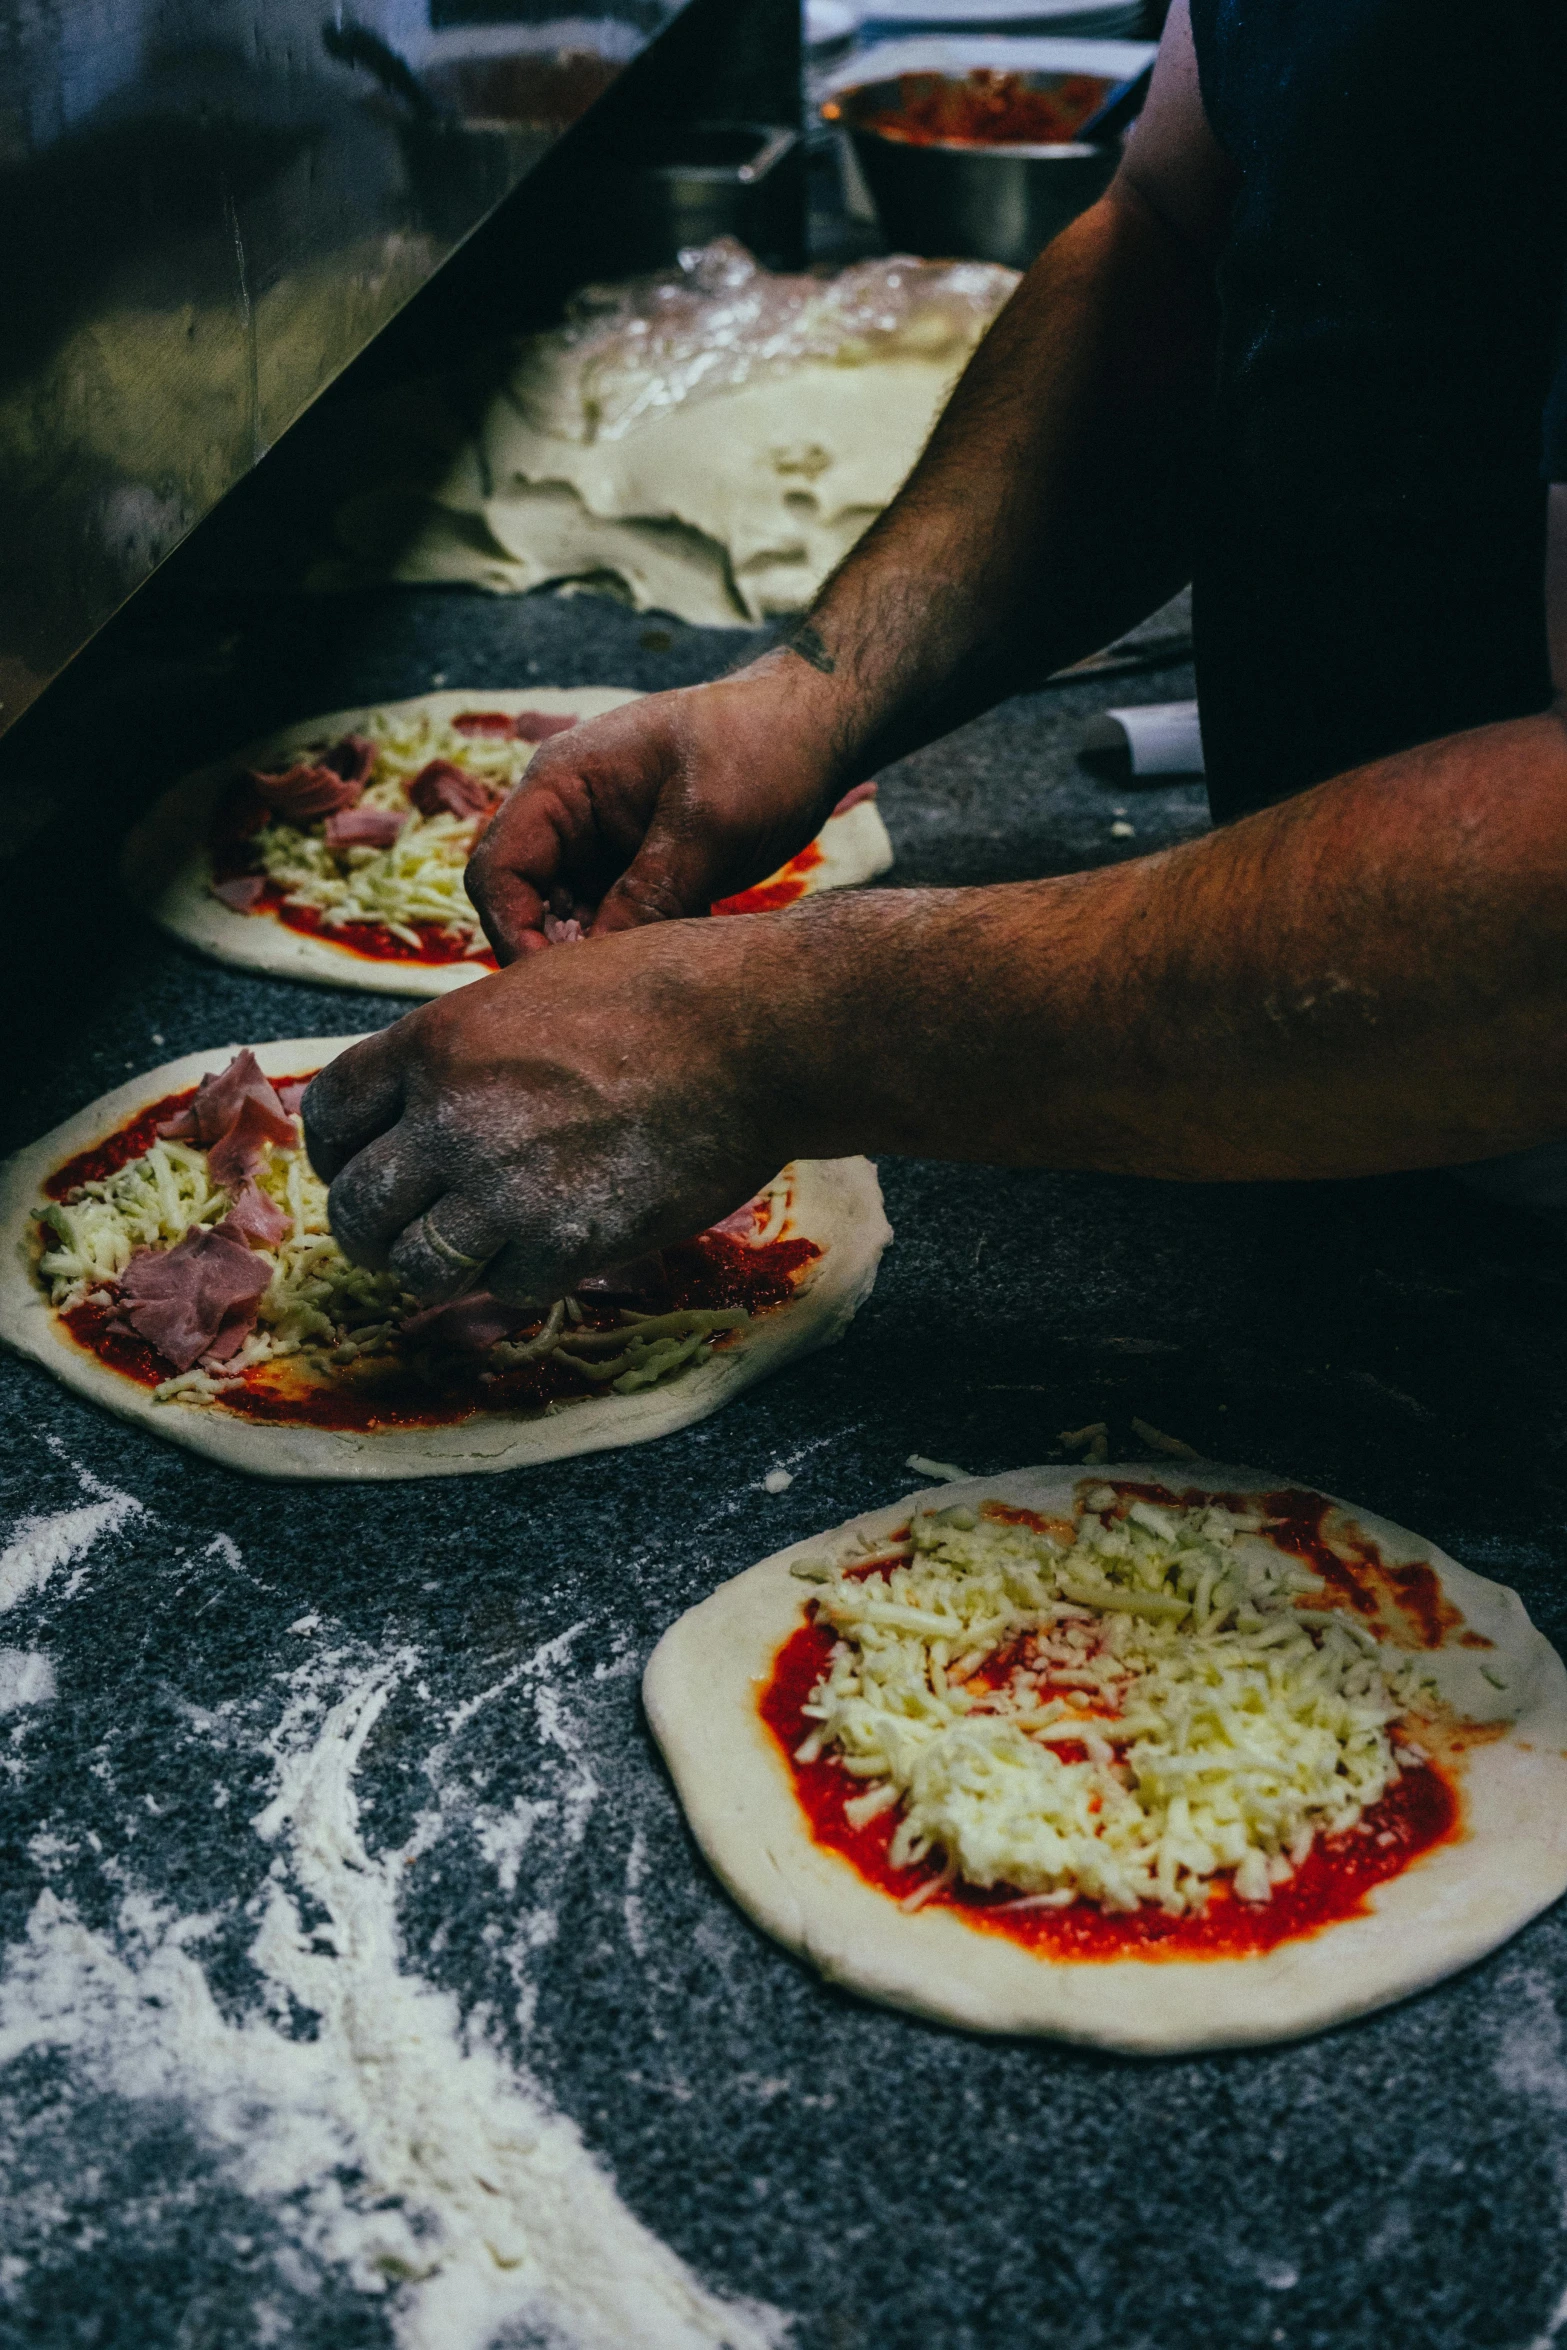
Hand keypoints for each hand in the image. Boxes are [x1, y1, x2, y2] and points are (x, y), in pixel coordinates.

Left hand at [301, 917, 812, 1303]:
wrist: (757, 1034)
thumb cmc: (665, 996)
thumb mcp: (534, 992)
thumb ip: (468, 1055)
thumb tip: (425, 1113)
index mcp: (437, 1041)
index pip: (330, 1114)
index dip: (337, 1154)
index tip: (360, 1169)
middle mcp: (454, 1116)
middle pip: (357, 1206)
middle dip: (372, 1229)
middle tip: (404, 1236)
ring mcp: (508, 1185)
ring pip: (415, 1265)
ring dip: (438, 1267)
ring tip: (474, 1254)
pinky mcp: (569, 1242)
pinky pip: (505, 1289)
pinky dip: (521, 1278)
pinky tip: (553, 1248)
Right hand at [465, 659, 852, 963]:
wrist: (815, 727)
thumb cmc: (761, 747)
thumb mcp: (707, 825)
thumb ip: (649, 895)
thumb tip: (597, 971)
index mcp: (561, 784)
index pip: (499, 872)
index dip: (515, 933)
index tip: (556, 988)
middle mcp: (568, 815)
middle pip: (523, 903)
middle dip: (553, 953)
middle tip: (604, 1000)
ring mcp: (601, 843)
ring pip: (569, 920)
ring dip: (596, 957)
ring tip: (640, 990)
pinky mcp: (637, 868)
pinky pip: (612, 921)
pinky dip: (629, 949)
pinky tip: (665, 972)